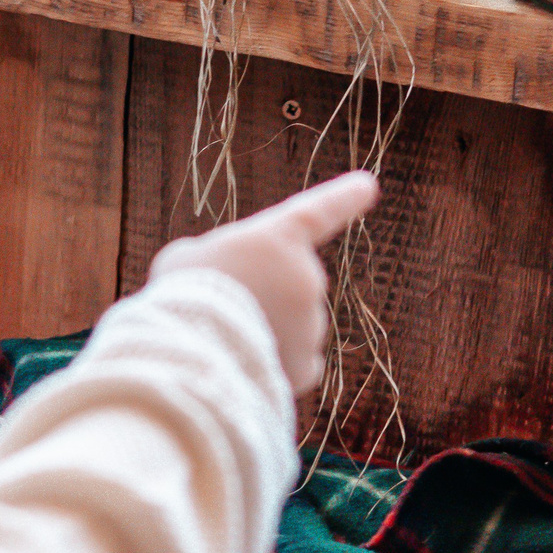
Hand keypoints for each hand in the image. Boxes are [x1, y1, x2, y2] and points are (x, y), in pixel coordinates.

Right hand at [149, 171, 378, 393]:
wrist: (192, 348)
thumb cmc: (184, 293)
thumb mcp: (187, 257)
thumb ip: (218, 260)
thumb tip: (227, 279)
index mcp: (279, 238)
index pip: (319, 211)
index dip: (344, 198)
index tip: (368, 186)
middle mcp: (306, 277)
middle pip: (288, 284)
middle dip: (263, 295)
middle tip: (220, 306)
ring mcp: (311, 323)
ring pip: (291, 326)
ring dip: (264, 331)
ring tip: (224, 339)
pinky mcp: (306, 365)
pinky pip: (296, 362)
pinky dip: (277, 365)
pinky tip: (248, 366)